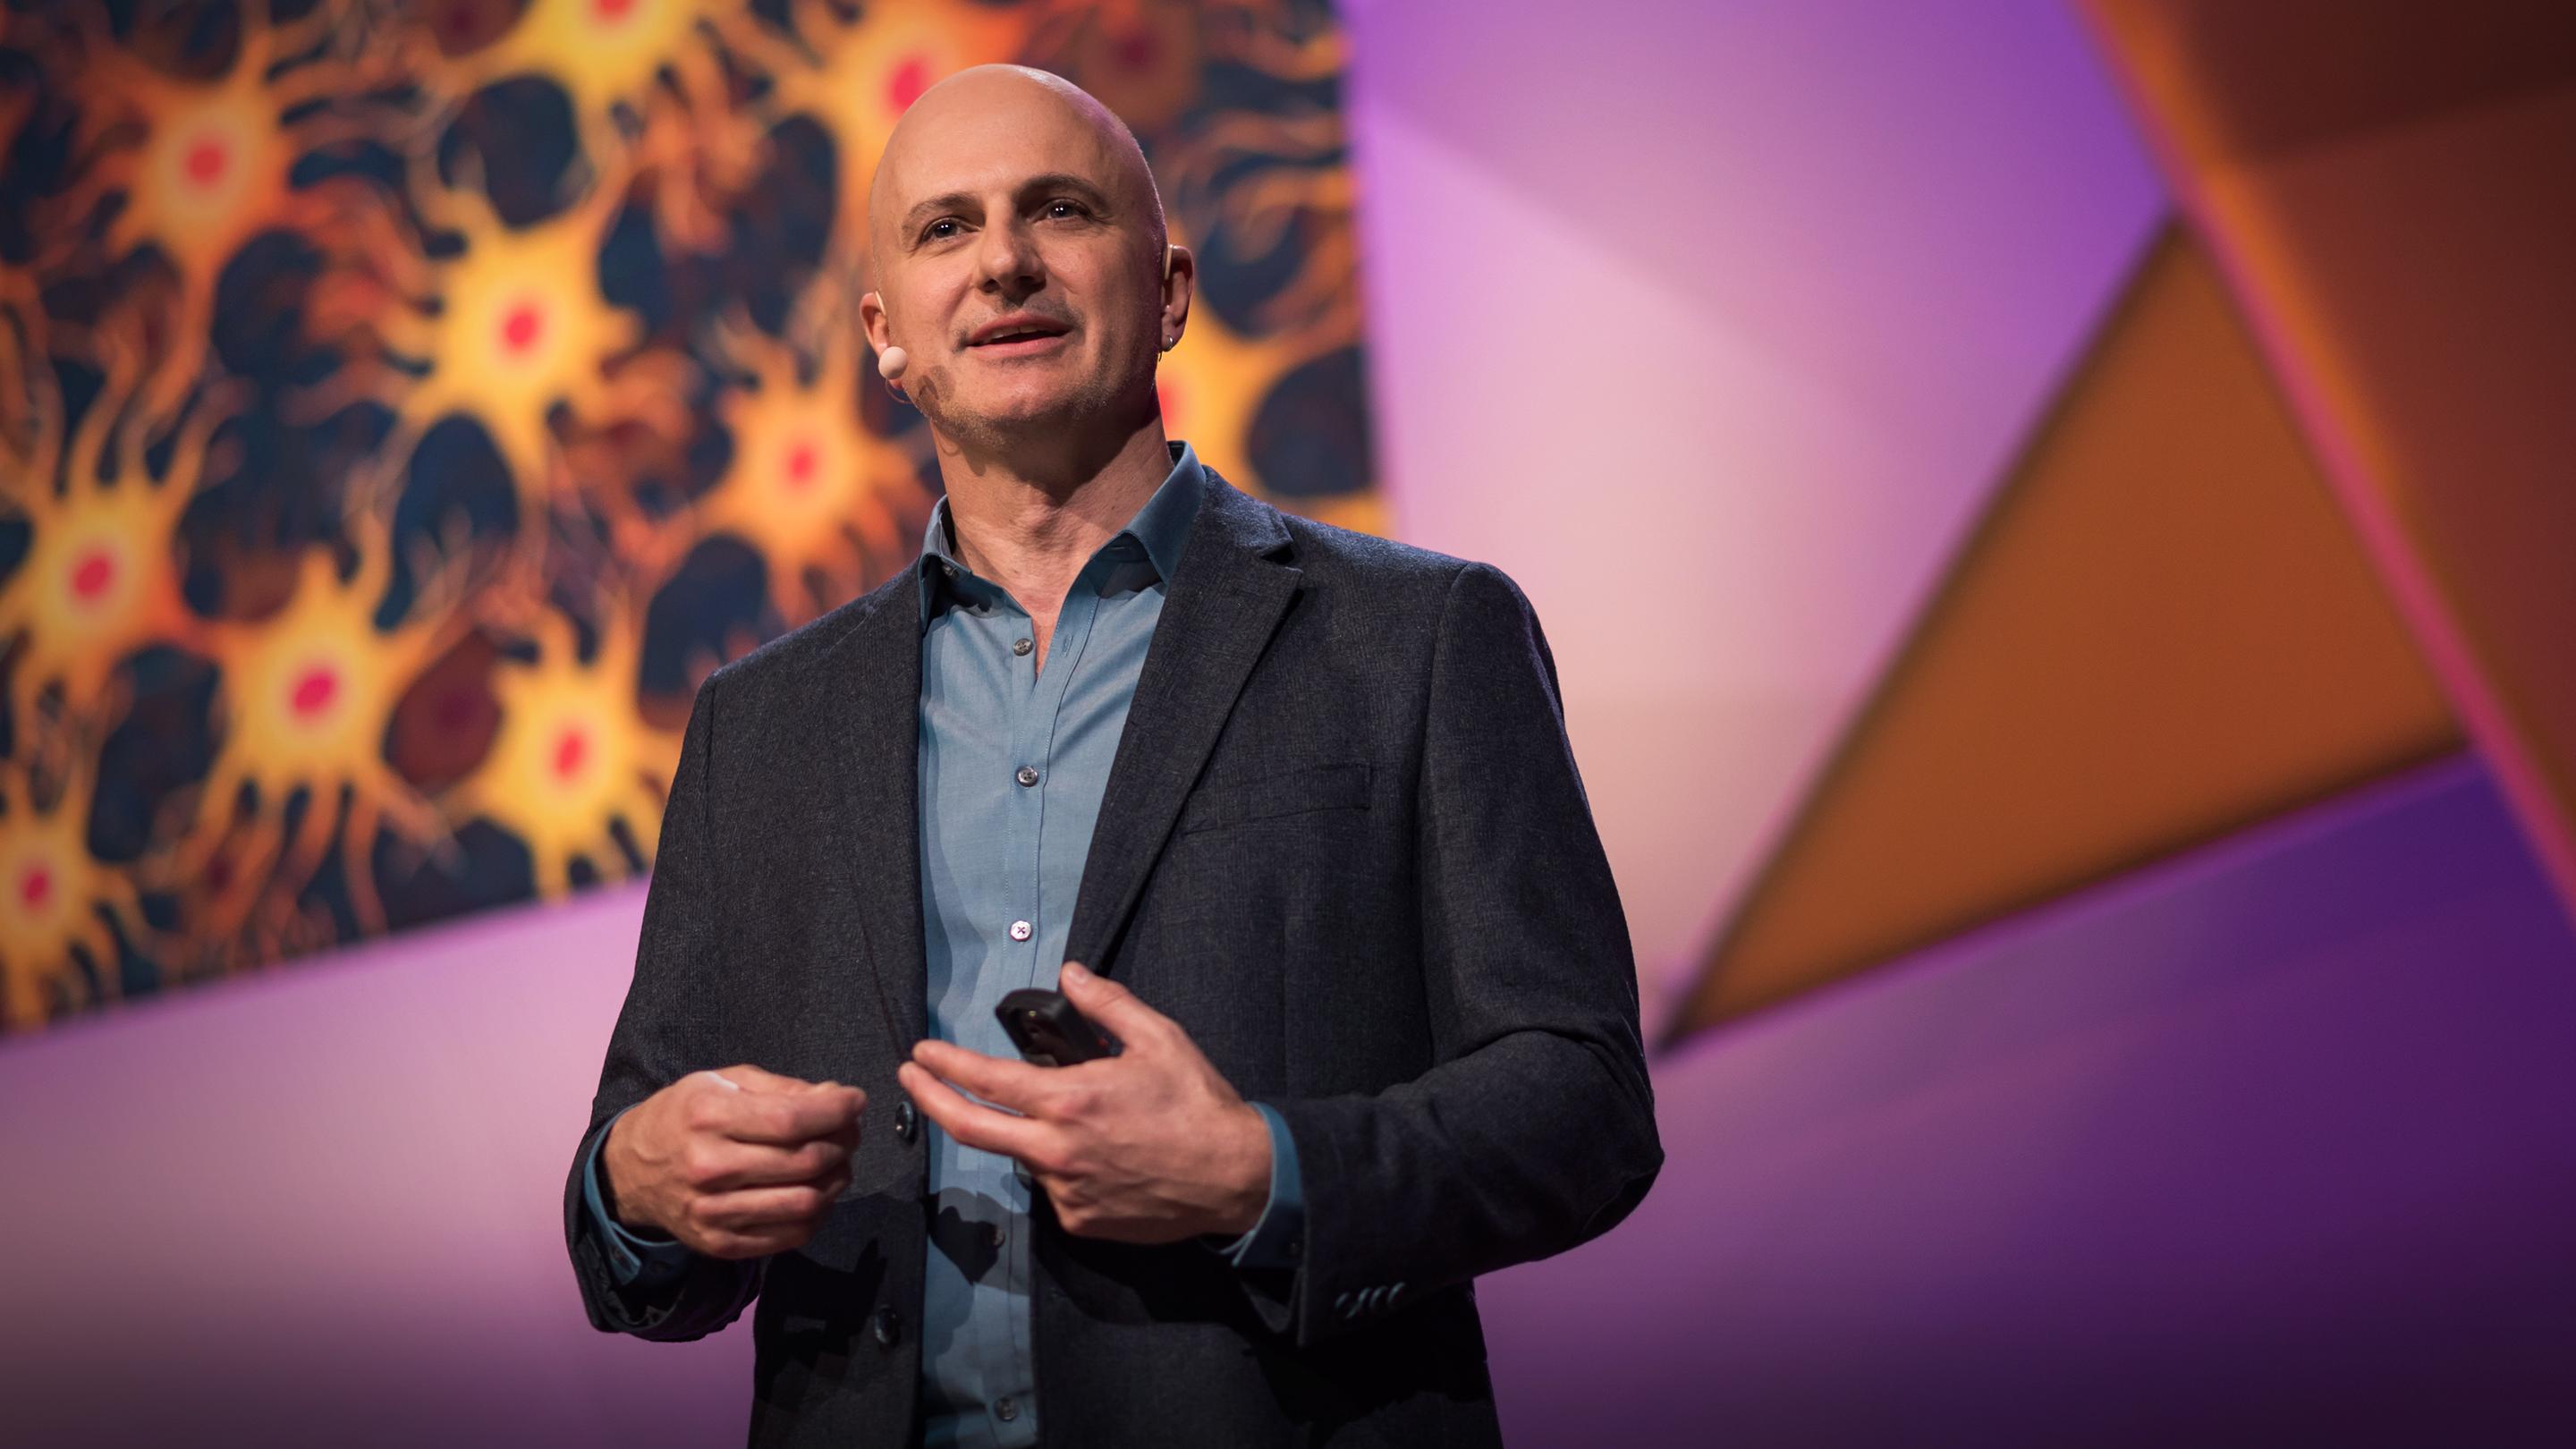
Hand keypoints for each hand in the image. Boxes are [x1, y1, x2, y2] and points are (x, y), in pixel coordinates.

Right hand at [600, 1065, 863, 1258]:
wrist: (631, 1171)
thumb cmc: (685, 1116)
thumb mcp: (723, 1082)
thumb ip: (782, 1089)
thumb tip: (837, 1099)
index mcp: (707, 1117)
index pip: (790, 1120)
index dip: (836, 1111)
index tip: (855, 1101)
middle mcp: (708, 1167)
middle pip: (804, 1162)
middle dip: (843, 1143)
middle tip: (849, 1131)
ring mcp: (713, 1212)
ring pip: (805, 1203)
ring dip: (837, 1180)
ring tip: (838, 1161)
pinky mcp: (720, 1243)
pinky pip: (791, 1235)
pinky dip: (818, 1212)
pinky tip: (816, 1190)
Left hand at [897, 961, 1271, 1243]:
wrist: (1235, 1178)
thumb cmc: (1198, 1106)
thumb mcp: (1159, 1038)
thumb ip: (1106, 1004)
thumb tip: (1070, 975)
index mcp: (1070, 1101)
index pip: (986, 1081)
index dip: (946, 1064)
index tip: (922, 1053)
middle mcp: (1056, 1151)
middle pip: (970, 1129)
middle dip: (931, 1100)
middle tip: (911, 1079)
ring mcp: (1065, 1192)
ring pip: (1023, 1157)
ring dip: (1026, 1133)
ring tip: (1074, 1118)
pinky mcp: (1080, 1221)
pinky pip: (1055, 1188)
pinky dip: (1061, 1165)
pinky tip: (1100, 1154)